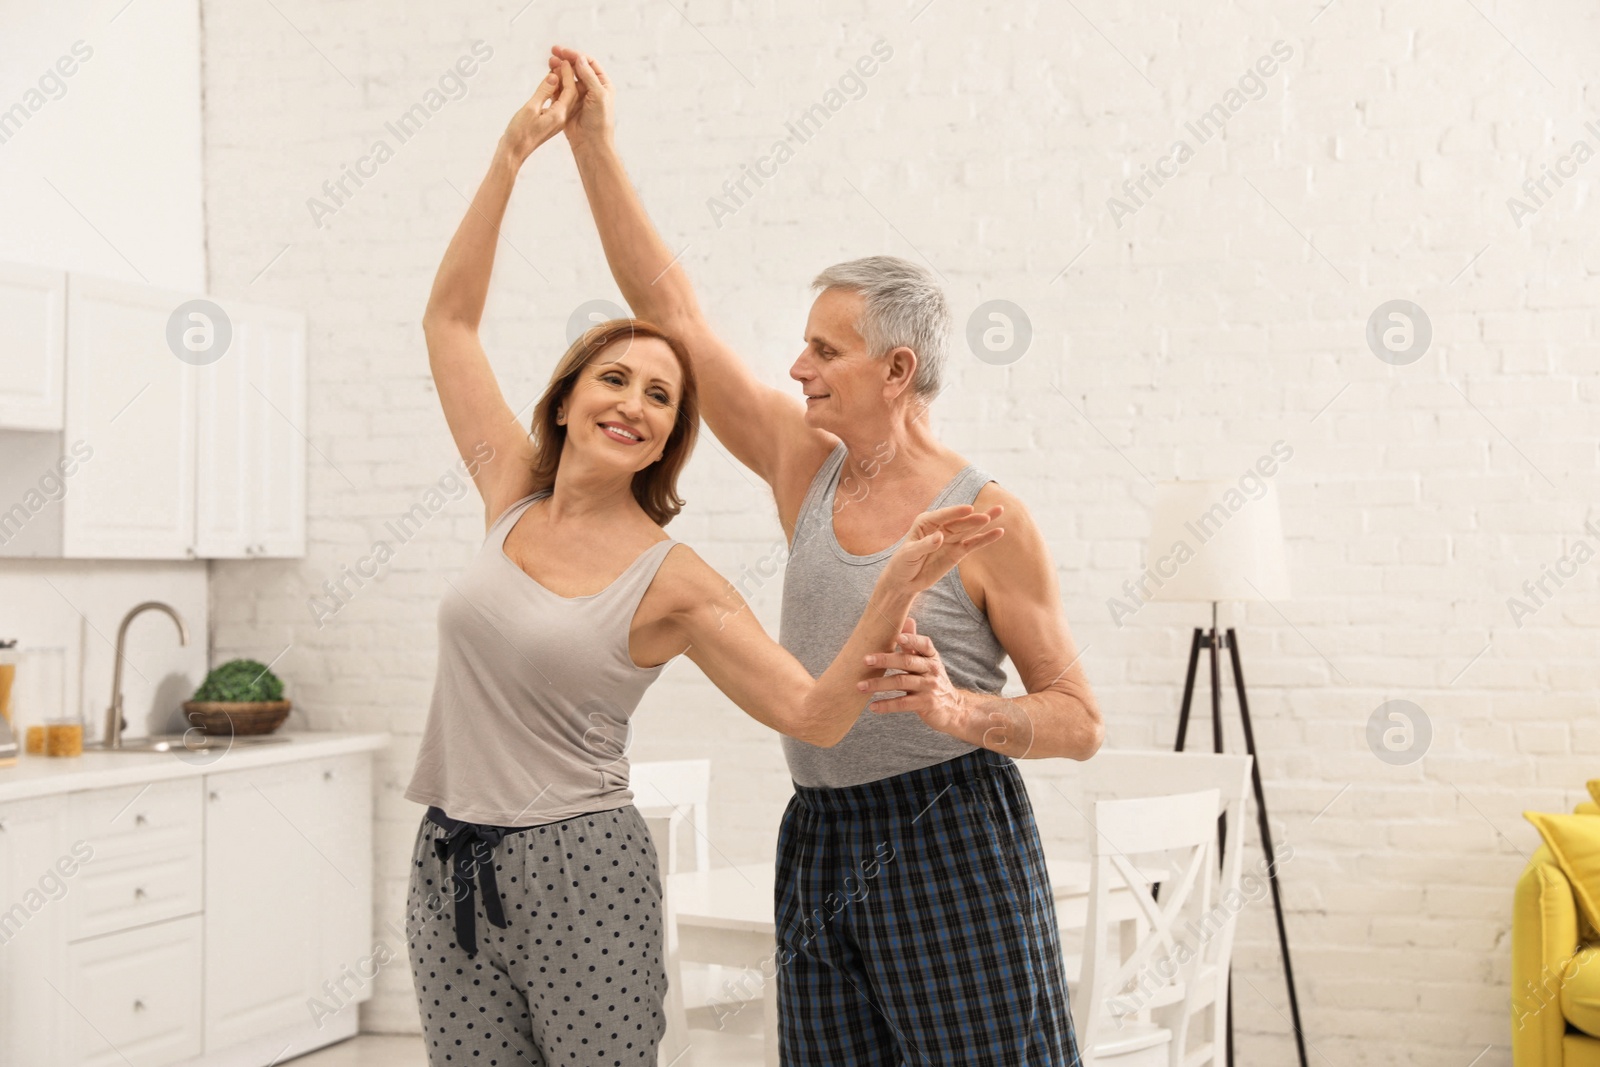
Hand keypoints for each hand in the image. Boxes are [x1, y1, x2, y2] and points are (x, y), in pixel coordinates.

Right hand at [501, 60, 576, 163]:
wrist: (514, 154)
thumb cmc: (520, 133)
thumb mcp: (531, 109)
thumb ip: (544, 92)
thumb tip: (554, 76)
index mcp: (561, 114)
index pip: (571, 89)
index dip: (568, 73)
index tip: (562, 59)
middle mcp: (562, 117)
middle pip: (571, 91)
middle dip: (566, 74)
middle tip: (558, 59)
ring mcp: (557, 119)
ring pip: (564, 96)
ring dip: (560, 80)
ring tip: (553, 66)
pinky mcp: (550, 121)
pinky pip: (557, 101)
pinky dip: (554, 89)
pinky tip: (548, 80)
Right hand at [549, 45, 613, 149]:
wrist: (591, 144)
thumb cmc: (599, 122)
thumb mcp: (598, 96)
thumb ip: (588, 76)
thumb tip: (580, 58)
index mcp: (602, 84)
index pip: (589, 63)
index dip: (576, 55)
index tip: (563, 51)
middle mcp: (591, 88)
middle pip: (577, 68)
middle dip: (565, 59)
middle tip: (553, 52)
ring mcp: (579, 96)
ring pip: (567, 77)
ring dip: (558, 69)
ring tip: (549, 62)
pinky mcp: (568, 103)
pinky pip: (560, 89)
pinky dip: (555, 81)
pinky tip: (548, 76)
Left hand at [858, 619, 970, 737]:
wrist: (953, 708)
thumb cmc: (932, 679)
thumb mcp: (927, 661)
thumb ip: (915, 643)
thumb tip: (907, 619)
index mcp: (931, 656)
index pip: (924, 644)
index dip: (912, 639)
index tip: (897, 637)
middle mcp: (931, 670)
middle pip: (907, 662)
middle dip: (885, 659)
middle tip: (865, 660)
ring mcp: (929, 687)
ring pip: (901, 682)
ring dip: (878, 684)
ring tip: (860, 686)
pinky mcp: (925, 704)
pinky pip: (903, 703)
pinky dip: (886, 704)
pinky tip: (872, 706)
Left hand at [878, 503, 1004, 597]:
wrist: (904, 581)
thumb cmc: (902, 564)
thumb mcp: (909, 554)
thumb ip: (925, 545)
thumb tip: (940, 537)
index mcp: (926, 522)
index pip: (943, 515)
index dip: (955, 512)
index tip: (969, 509)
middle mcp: (941, 527)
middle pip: (960, 521)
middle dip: (973, 518)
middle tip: (987, 516)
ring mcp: (951, 539)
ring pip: (970, 529)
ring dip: (984, 521)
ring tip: (1000, 511)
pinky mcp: (958, 552)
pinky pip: (973, 544)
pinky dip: (985, 539)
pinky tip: (998, 532)